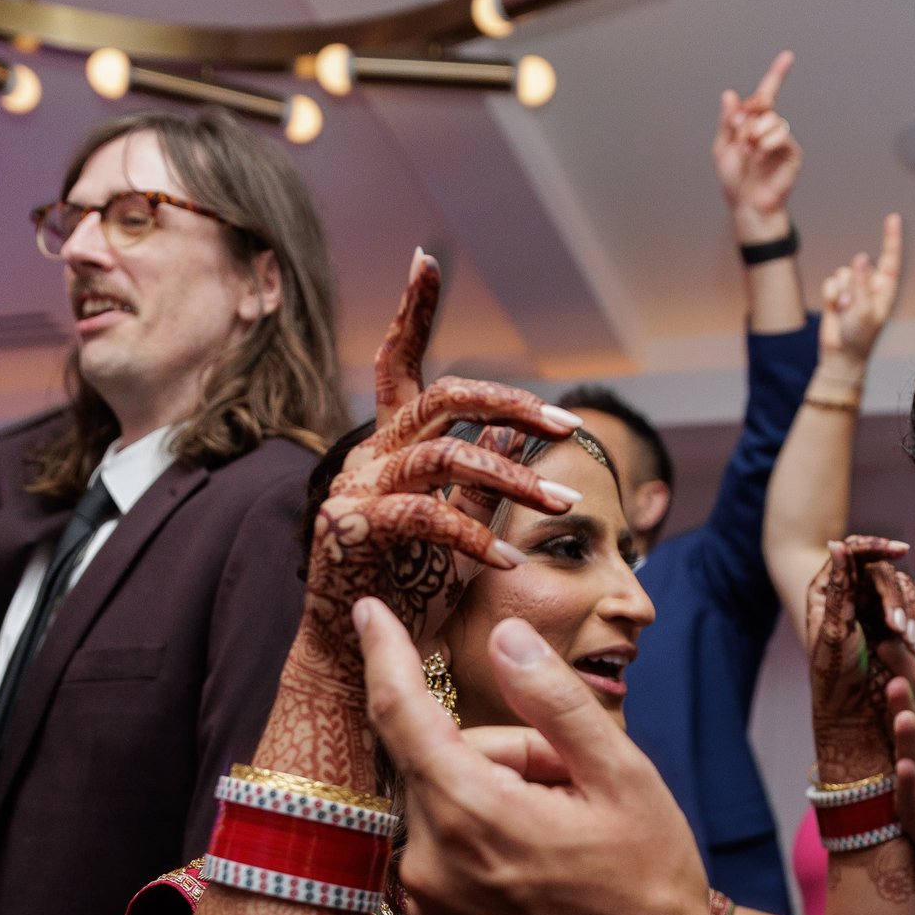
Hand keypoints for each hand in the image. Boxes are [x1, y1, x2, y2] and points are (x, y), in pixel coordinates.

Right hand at [303, 254, 580, 669]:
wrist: (355, 655)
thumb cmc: (409, 593)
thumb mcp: (458, 529)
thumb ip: (483, 480)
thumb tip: (522, 429)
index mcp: (392, 445)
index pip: (400, 364)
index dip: (413, 311)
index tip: (427, 259)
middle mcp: (370, 454)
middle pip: (442, 399)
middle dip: (509, 405)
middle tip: (563, 427)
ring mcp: (356, 487)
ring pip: (444, 455)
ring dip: (510, 478)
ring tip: (559, 502)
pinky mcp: (351, 527)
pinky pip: (425, 516)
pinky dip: (474, 536)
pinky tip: (509, 557)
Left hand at [357, 599, 730, 914]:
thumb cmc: (651, 889)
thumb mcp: (624, 777)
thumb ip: (554, 702)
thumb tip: (504, 637)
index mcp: (471, 814)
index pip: (402, 712)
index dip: (383, 653)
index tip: (367, 611)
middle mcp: (428, 863)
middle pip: (438, 760)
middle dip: (501, 752)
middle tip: (572, 783)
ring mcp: (424, 905)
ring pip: (439, 806)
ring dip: (489, 799)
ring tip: (562, 835)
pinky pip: (437, 852)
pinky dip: (477, 839)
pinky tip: (537, 868)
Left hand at [713, 51, 800, 244]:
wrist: (747, 206)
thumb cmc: (734, 181)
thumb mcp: (722, 148)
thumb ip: (727, 122)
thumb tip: (730, 94)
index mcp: (754, 124)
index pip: (768, 94)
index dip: (778, 74)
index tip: (788, 56)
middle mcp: (771, 128)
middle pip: (765, 104)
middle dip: (748, 116)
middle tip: (739, 136)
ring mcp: (783, 140)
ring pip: (772, 120)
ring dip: (755, 133)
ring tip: (747, 151)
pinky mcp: (793, 154)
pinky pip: (781, 136)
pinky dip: (766, 143)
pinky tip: (759, 157)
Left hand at [806, 537, 914, 779]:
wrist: (854, 714)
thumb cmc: (834, 677)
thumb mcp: (836, 632)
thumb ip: (840, 589)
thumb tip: (837, 543)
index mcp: (828, 590)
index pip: (854, 552)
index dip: (877, 546)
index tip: (901, 549)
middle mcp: (851, 595)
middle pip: (882, 571)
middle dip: (894, 598)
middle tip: (898, 629)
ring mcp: (874, 609)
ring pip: (902, 589)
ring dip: (909, 612)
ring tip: (908, 642)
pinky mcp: (894, 626)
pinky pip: (913, 611)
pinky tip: (914, 647)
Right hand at [818, 214, 904, 376]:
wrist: (841, 355)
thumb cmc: (860, 336)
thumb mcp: (864, 311)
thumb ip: (862, 284)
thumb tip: (860, 257)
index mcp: (886, 288)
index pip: (890, 258)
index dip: (891, 238)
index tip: (893, 217)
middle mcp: (871, 284)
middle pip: (859, 266)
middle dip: (852, 282)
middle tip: (851, 305)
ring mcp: (853, 288)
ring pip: (842, 272)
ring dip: (840, 291)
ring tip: (844, 311)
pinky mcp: (837, 292)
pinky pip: (830, 281)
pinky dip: (830, 295)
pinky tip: (835, 310)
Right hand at [883, 643, 914, 913]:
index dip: (913, 675)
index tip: (892, 645)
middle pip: (913, 729)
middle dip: (900, 703)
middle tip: (891, 677)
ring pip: (908, 764)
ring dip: (901, 742)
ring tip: (902, 716)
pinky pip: (912, 808)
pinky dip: (905, 788)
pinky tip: (904, 767)